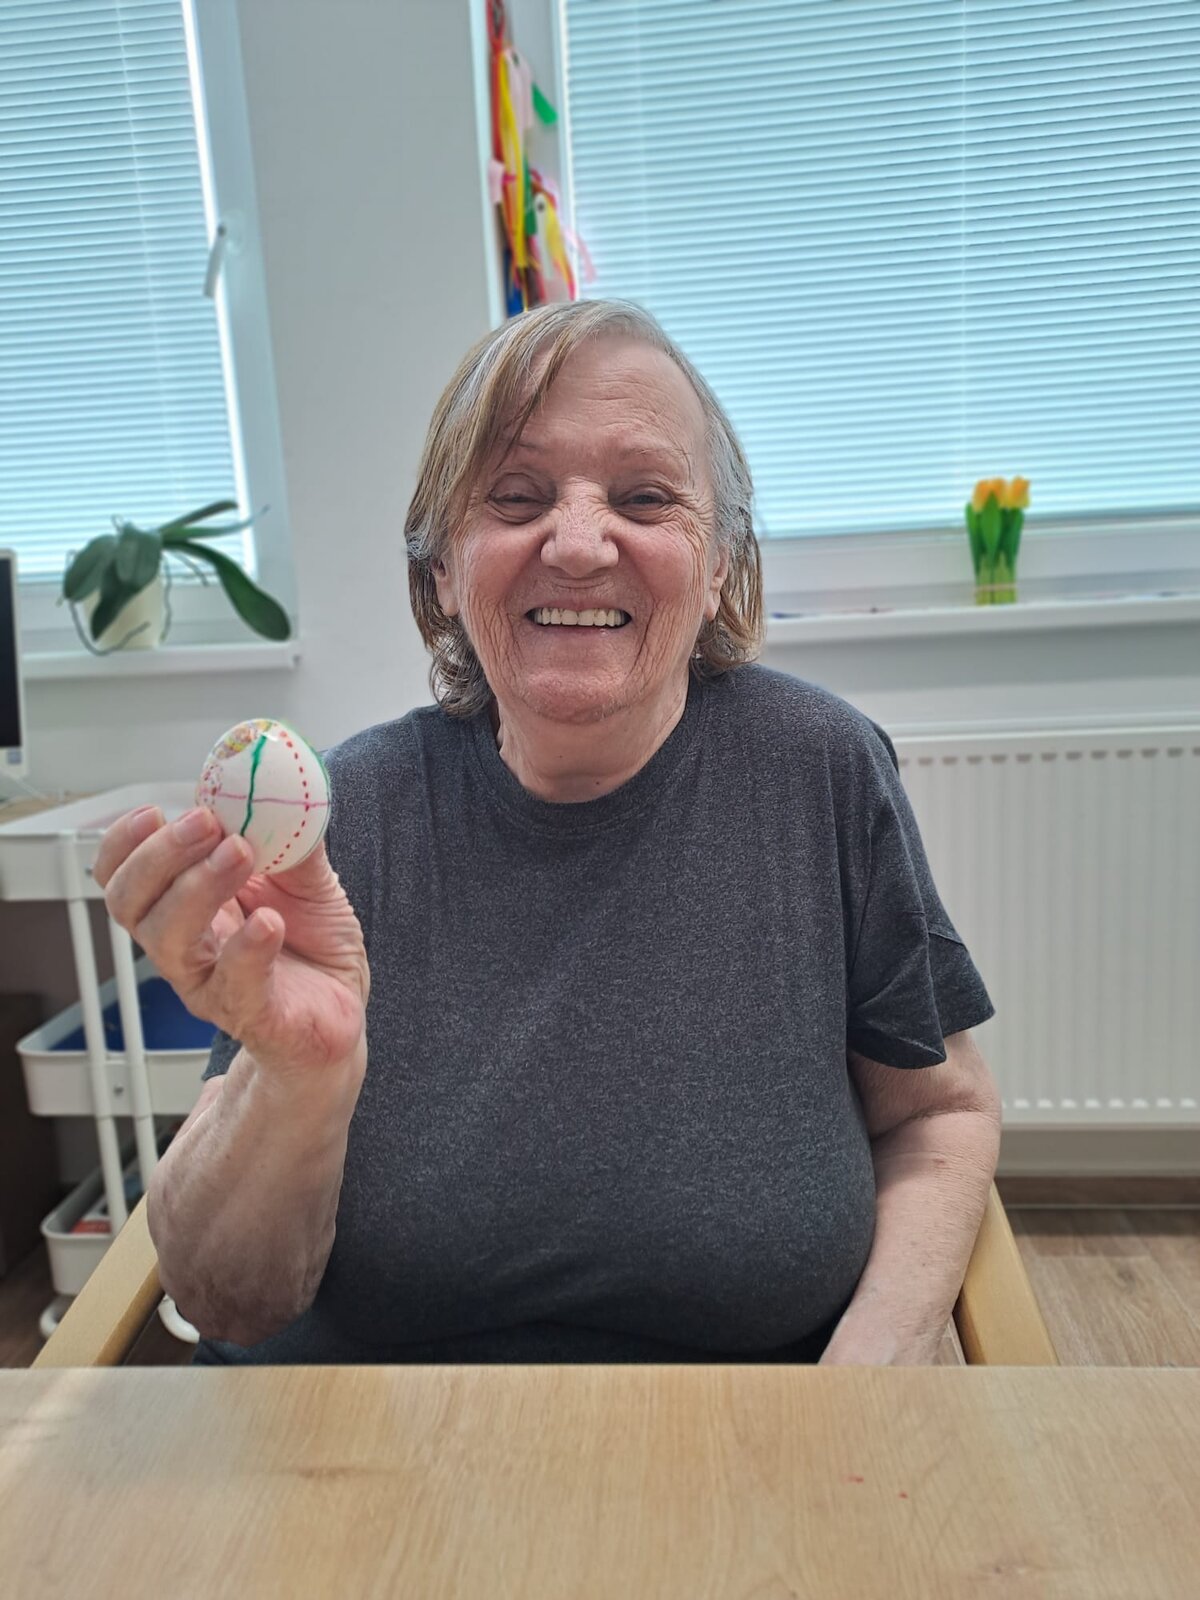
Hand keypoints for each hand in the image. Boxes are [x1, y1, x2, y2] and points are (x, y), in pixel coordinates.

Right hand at [93, 804, 369, 1081]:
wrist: (343, 1010)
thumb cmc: (312, 945)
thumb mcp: (306, 876)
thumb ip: (290, 836)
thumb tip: (282, 786)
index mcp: (186, 908)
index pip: (123, 877)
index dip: (123, 844)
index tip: (153, 810)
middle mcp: (186, 948)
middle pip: (130, 904)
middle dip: (159, 856)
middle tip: (205, 822)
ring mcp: (213, 985)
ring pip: (169, 942)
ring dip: (197, 888)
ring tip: (240, 853)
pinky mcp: (253, 1016)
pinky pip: (235, 986)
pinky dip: (246, 950)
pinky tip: (266, 922)